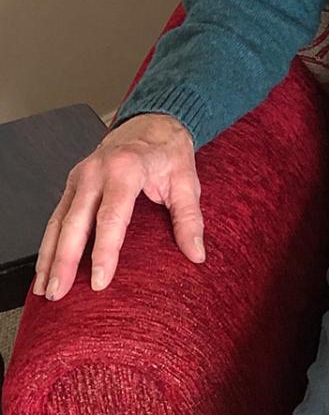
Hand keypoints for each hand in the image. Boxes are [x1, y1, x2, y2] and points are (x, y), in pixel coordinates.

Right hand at [34, 112, 204, 302]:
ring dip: (49, 256)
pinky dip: (48, 243)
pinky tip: (45, 267)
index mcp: (127, 168)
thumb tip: (197, 253)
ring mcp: (81, 175)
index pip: (111, 216)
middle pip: (76, 222)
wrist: (153, 121)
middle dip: (65, 260)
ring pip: (59, 221)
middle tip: (60, 293)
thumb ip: (190, 218)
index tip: (99, 281)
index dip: (104, 251)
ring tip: (45, 289)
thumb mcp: (187, 180)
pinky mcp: (73, 182)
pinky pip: (56, 216)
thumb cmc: (169, 151)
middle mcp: (97, 171)